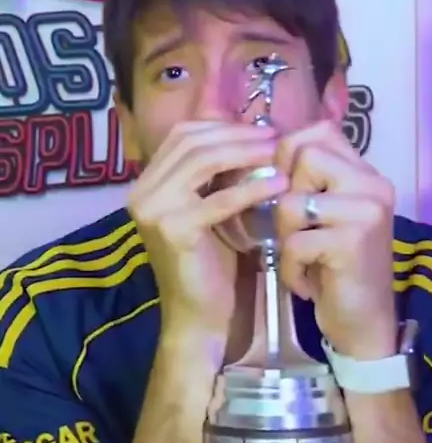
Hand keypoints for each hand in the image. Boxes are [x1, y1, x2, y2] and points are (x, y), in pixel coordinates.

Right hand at [129, 121, 287, 349]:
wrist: (199, 316)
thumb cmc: (211, 264)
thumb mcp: (211, 209)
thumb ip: (217, 175)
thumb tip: (250, 131)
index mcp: (148, 183)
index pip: (183, 134)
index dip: (223, 126)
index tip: (261, 130)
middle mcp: (142, 191)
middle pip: (192, 141)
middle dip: (237, 134)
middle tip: (275, 137)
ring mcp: (153, 209)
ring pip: (202, 160)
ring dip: (245, 152)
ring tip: (277, 152)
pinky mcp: (172, 229)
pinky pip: (218, 199)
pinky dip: (251, 188)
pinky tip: (278, 184)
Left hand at [275, 121, 396, 358]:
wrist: (364, 323)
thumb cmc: (335, 269)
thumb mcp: (323, 217)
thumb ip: (308, 182)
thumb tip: (258, 147)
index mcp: (365, 173)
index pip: (319, 131)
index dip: (288, 154)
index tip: (285, 190)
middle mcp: (372, 184)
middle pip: (304, 156)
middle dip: (284, 196)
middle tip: (297, 229)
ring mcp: (366, 211)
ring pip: (292, 201)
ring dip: (285, 237)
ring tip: (302, 258)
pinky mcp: (353, 242)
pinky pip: (295, 242)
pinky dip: (291, 268)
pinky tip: (306, 282)